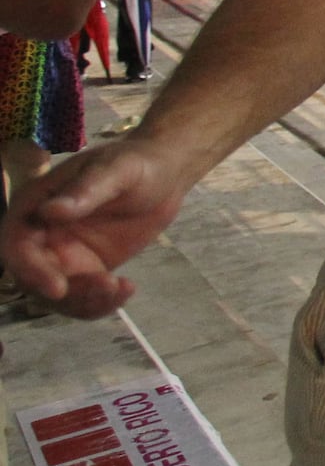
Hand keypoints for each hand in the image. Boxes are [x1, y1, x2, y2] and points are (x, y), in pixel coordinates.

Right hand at [0, 135, 193, 317]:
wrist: (166, 175)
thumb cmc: (138, 163)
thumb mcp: (117, 170)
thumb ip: (86, 190)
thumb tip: (49, 211)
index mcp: (36, 204)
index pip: (16, 244)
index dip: (30, 269)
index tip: (58, 288)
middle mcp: (41, 234)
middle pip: (32, 278)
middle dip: (65, 293)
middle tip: (104, 287)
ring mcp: (62, 254)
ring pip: (57, 295)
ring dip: (84, 302)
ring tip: (121, 288)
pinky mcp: (85, 269)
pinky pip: (83, 297)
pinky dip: (100, 303)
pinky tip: (126, 289)